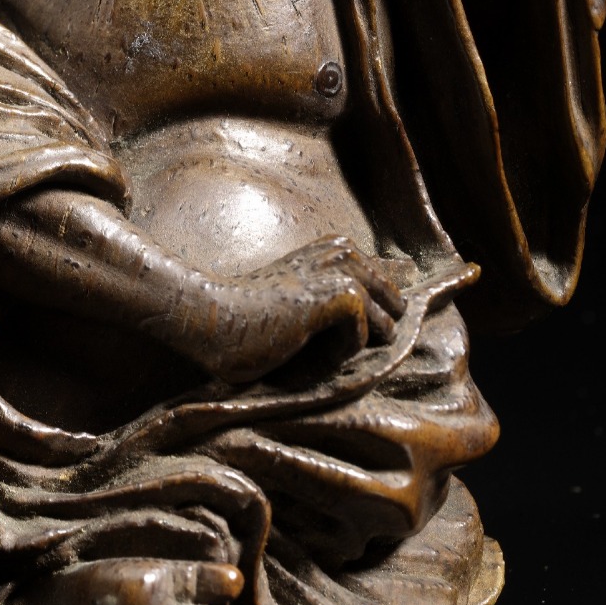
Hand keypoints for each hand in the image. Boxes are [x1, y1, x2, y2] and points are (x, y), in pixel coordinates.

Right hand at [165, 236, 404, 385]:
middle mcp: (344, 252)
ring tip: (300, 344)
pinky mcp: (342, 295)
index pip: (386, 291)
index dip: (369, 321)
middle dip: (366, 334)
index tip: (324, 335)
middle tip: (312, 343)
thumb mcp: (301, 302)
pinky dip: (334, 355)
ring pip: (380, 327)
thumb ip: (338, 303)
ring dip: (345, 347)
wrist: (213, 319)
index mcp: (336, 249)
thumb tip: (390, 325)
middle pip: (392, 308)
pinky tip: (297, 344)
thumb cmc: (248, 320)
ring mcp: (345, 271)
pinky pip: (362, 339)